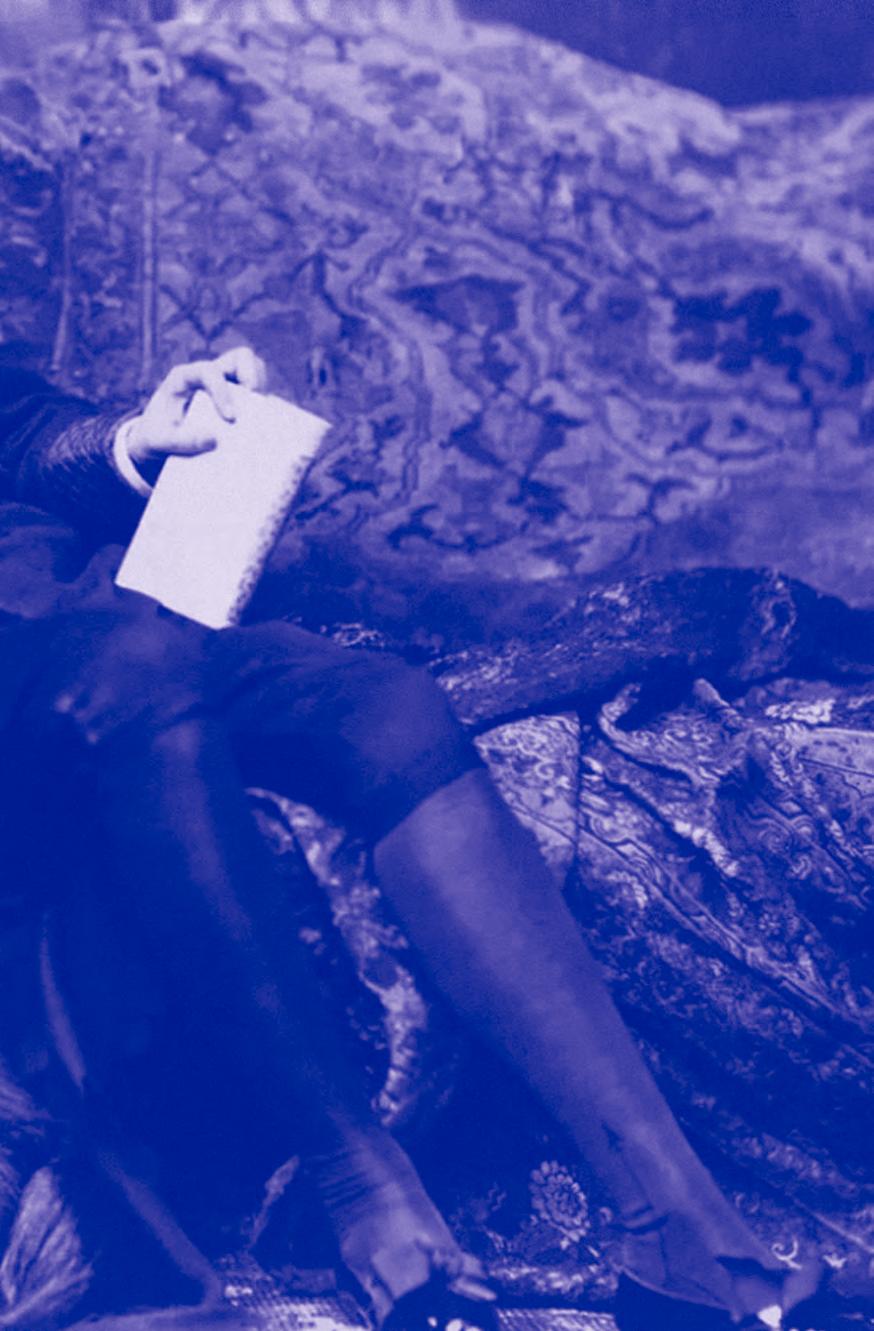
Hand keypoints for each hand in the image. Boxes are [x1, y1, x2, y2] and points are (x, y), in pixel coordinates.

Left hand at [125, 347, 267, 468]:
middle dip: (252, 374)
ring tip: (264, 409)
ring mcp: (224, 382)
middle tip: (257, 400)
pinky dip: (262, 400)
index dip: (222, 390)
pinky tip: (263, 421)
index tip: (231, 417)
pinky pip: (256, 389)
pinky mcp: (234, 396)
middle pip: (240, 357)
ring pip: (253, 367)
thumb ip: (183, 441)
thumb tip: (215, 440)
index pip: (208, 372)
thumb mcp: (161, 441)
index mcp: (184, 377)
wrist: (157, 436)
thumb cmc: (157, 434)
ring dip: (262, 385)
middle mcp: (207, 373)